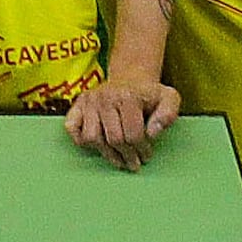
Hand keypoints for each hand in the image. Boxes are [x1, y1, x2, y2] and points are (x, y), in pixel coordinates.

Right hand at [63, 73, 183, 170]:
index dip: (142, 150)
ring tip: (118, 158)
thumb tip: (152, 133)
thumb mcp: (169, 98)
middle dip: (127, 156)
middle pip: (113, 139)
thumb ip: (168, 114)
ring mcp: (89, 101)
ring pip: (92, 138)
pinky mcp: (78, 105)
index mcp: (128, 96)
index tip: (146, 155)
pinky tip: (97, 145)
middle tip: (134, 163)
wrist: (130, 78)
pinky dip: (81, 140)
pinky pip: (72, 128)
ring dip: (106, 153)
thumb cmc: (149, 94)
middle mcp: (105, 97)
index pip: (133, 134)